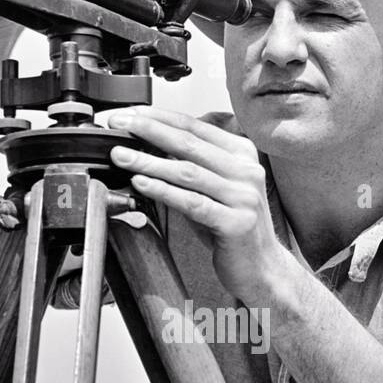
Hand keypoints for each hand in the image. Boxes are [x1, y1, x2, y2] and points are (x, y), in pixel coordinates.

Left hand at [106, 106, 289, 309]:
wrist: (263, 268)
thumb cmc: (232, 227)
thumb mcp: (213, 188)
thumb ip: (189, 166)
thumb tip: (146, 146)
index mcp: (242, 154)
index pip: (195, 126)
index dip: (159, 118)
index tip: (129, 114)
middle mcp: (246, 170)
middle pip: (189, 143)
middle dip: (149, 131)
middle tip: (119, 125)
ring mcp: (244, 197)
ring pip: (187, 172)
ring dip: (148, 161)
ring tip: (120, 156)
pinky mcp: (236, 223)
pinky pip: (192, 203)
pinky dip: (163, 191)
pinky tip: (140, 184)